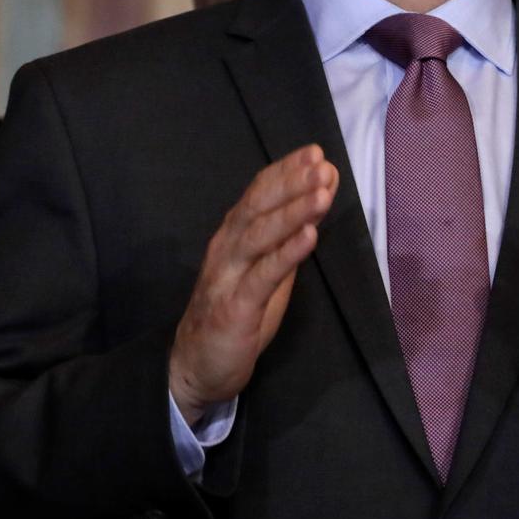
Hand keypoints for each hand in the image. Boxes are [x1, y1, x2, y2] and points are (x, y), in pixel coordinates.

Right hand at [169, 145, 335, 424]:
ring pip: (259, 235)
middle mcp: (227, 248)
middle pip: (257, 207)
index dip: (285, 172)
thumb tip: (317, 197)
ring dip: (292, 211)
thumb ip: (289, 235)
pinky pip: (263, 275)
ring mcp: (228, 276)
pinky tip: (309, 236)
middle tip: (319, 162)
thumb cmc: (238, 311)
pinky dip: (287, 253)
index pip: (258, 195)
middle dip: (290, 183)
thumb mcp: (268, 267)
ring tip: (321, 192)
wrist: (197, 366)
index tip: (315, 152)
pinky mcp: (235, 306)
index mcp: (234, 236)